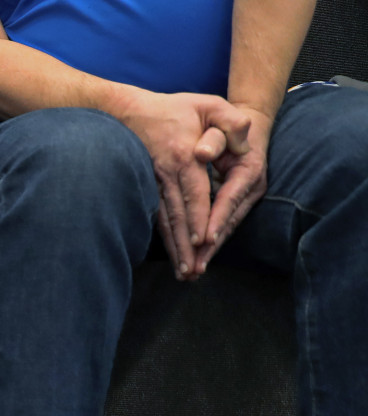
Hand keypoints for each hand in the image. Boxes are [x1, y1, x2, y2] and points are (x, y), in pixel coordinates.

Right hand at [114, 90, 250, 279]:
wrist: (128, 111)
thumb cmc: (174, 108)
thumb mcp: (208, 104)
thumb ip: (230, 120)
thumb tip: (246, 136)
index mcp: (183, 157)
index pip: (194, 193)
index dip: (199, 218)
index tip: (204, 241)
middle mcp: (166, 175)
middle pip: (178, 215)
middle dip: (186, 246)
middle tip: (193, 271)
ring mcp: (153, 183)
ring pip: (166, 221)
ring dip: (175, 248)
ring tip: (183, 272)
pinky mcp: (147, 188)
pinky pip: (156, 217)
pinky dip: (164, 237)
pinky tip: (171, 254)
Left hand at [191, 107, 271, 274]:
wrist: (239, 124)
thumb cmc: (226, 120)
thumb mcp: (223, 119)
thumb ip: (218, 135)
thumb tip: (202, 151)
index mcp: (248, 169)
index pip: (230, 198)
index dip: (217, 218)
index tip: (204, 238)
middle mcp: (249, 187)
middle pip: (228, 221)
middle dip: (210, 246)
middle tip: (194, 268)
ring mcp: (242, 198)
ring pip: (223, 228)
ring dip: (207, 252)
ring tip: (191, 273)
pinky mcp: (232, 204)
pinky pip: (217, 226)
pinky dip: (205, 245)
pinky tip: (193, 262)